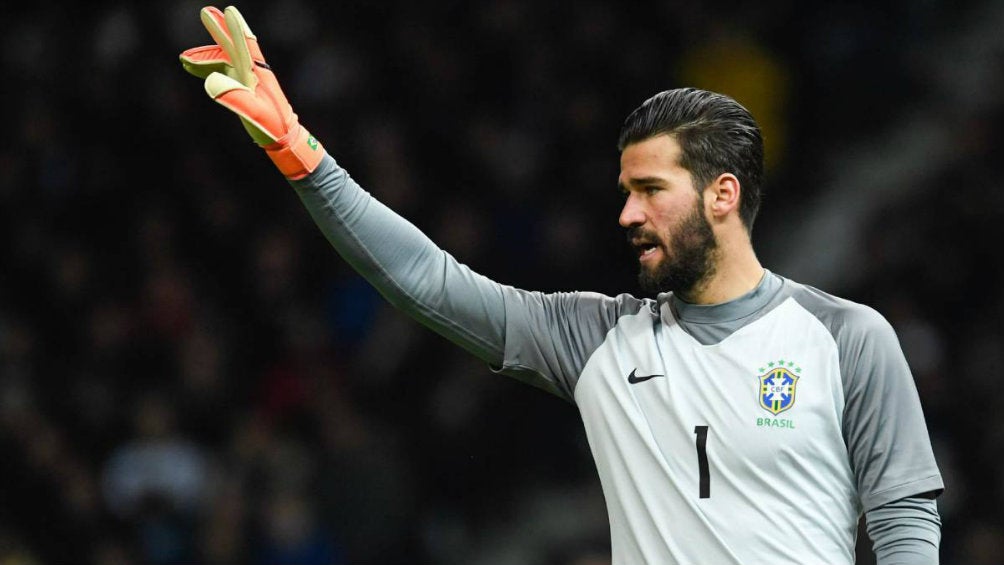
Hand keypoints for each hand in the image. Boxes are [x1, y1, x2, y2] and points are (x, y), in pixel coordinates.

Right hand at [179, 6, 323, 178]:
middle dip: (219, 31)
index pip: (245, 45)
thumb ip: (233, 96)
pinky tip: (194, 69)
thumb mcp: (252, 112)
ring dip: (205, 57)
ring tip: (184, 60)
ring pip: (224, 60)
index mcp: (257, 73)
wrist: (283, 138)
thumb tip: (210, 80)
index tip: (229, 11)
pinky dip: (208, 69)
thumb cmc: (271, 126)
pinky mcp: (243, 88)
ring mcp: (247, 79)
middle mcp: (252, 72)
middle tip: (205, 12)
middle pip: (232, 47)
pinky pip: (223, 72)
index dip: (236, 28)